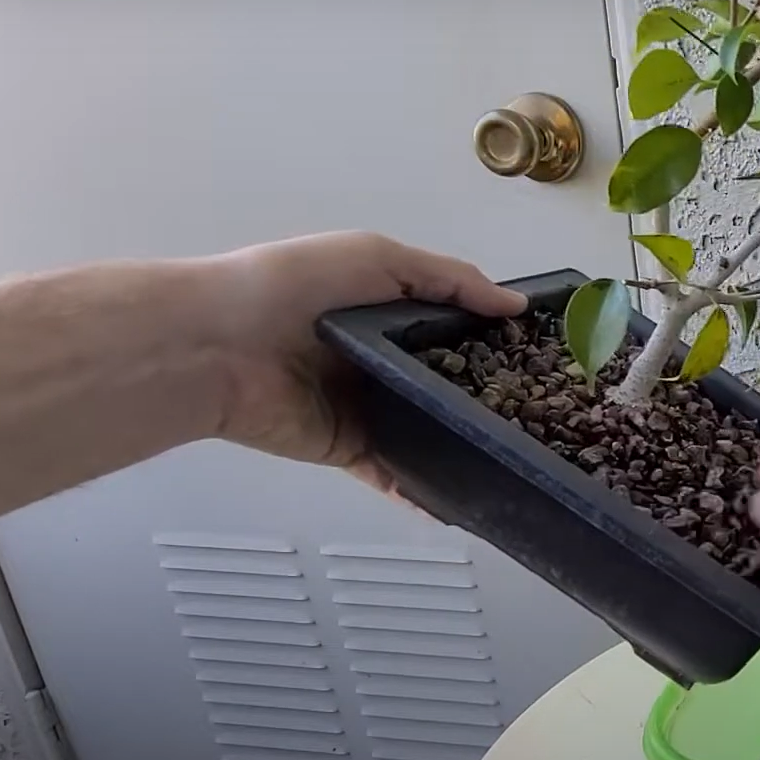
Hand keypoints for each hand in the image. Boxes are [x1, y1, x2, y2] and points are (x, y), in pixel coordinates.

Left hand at [194, 231, 525, 486]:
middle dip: (486, 397)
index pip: (452, 329)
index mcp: (384, 311)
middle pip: (444, 383)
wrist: (215, 344)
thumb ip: (449, 280)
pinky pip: (394, 472)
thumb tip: (514, 307)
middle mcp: (378, 361)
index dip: (493, 340)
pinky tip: (465, 501)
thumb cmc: (292, 286)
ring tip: (519, 458)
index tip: (544, 356)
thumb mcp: (379, 258)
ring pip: (426, 430)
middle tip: (544, 414)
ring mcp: (364, 407)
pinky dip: (425, 491)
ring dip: (463, 444)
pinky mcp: (347, 448)